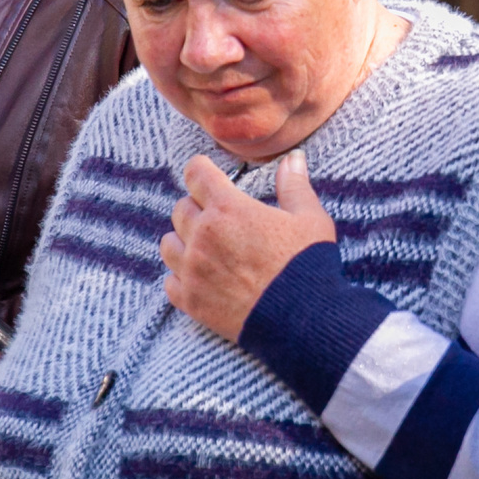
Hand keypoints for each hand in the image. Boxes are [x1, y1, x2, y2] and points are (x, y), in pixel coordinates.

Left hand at [160, 152, 337, 342]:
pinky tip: (201, 277)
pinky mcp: (190, 301)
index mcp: (228, 208)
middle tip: (219, 217)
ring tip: (206, 247)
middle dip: (197, 207)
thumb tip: (292, 158)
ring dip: (183, 240)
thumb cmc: (307, 265)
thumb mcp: (310, 219)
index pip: (195, 174)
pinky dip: (181, 276)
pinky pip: (169, 280)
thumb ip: (294, 185)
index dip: (202, 171)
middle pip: (180, 208)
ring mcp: (193, 270)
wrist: (302, 320)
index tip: (208, 174)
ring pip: (168, 242)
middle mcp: (203, 235)